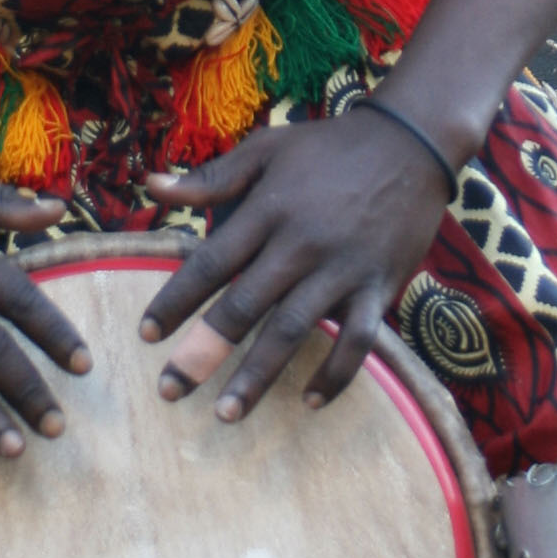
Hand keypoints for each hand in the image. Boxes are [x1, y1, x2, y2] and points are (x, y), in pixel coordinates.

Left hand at [138, 109, 453, 420]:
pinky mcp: (379, 287)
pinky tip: (311, 401)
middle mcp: (301, 244)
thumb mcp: (266, 150)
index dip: (176, 300)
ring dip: (259, 375)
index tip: (146, 335)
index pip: (211, 263)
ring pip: (294, 330)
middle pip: (245, 306)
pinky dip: (336, 373)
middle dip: (204, 351)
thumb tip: (150, 186)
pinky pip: (358, 340)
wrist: (410, 144)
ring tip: (226, 413)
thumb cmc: (329, 148)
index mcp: (267, 210)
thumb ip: (210, 178)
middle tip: (170, 390)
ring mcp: (342, 269)